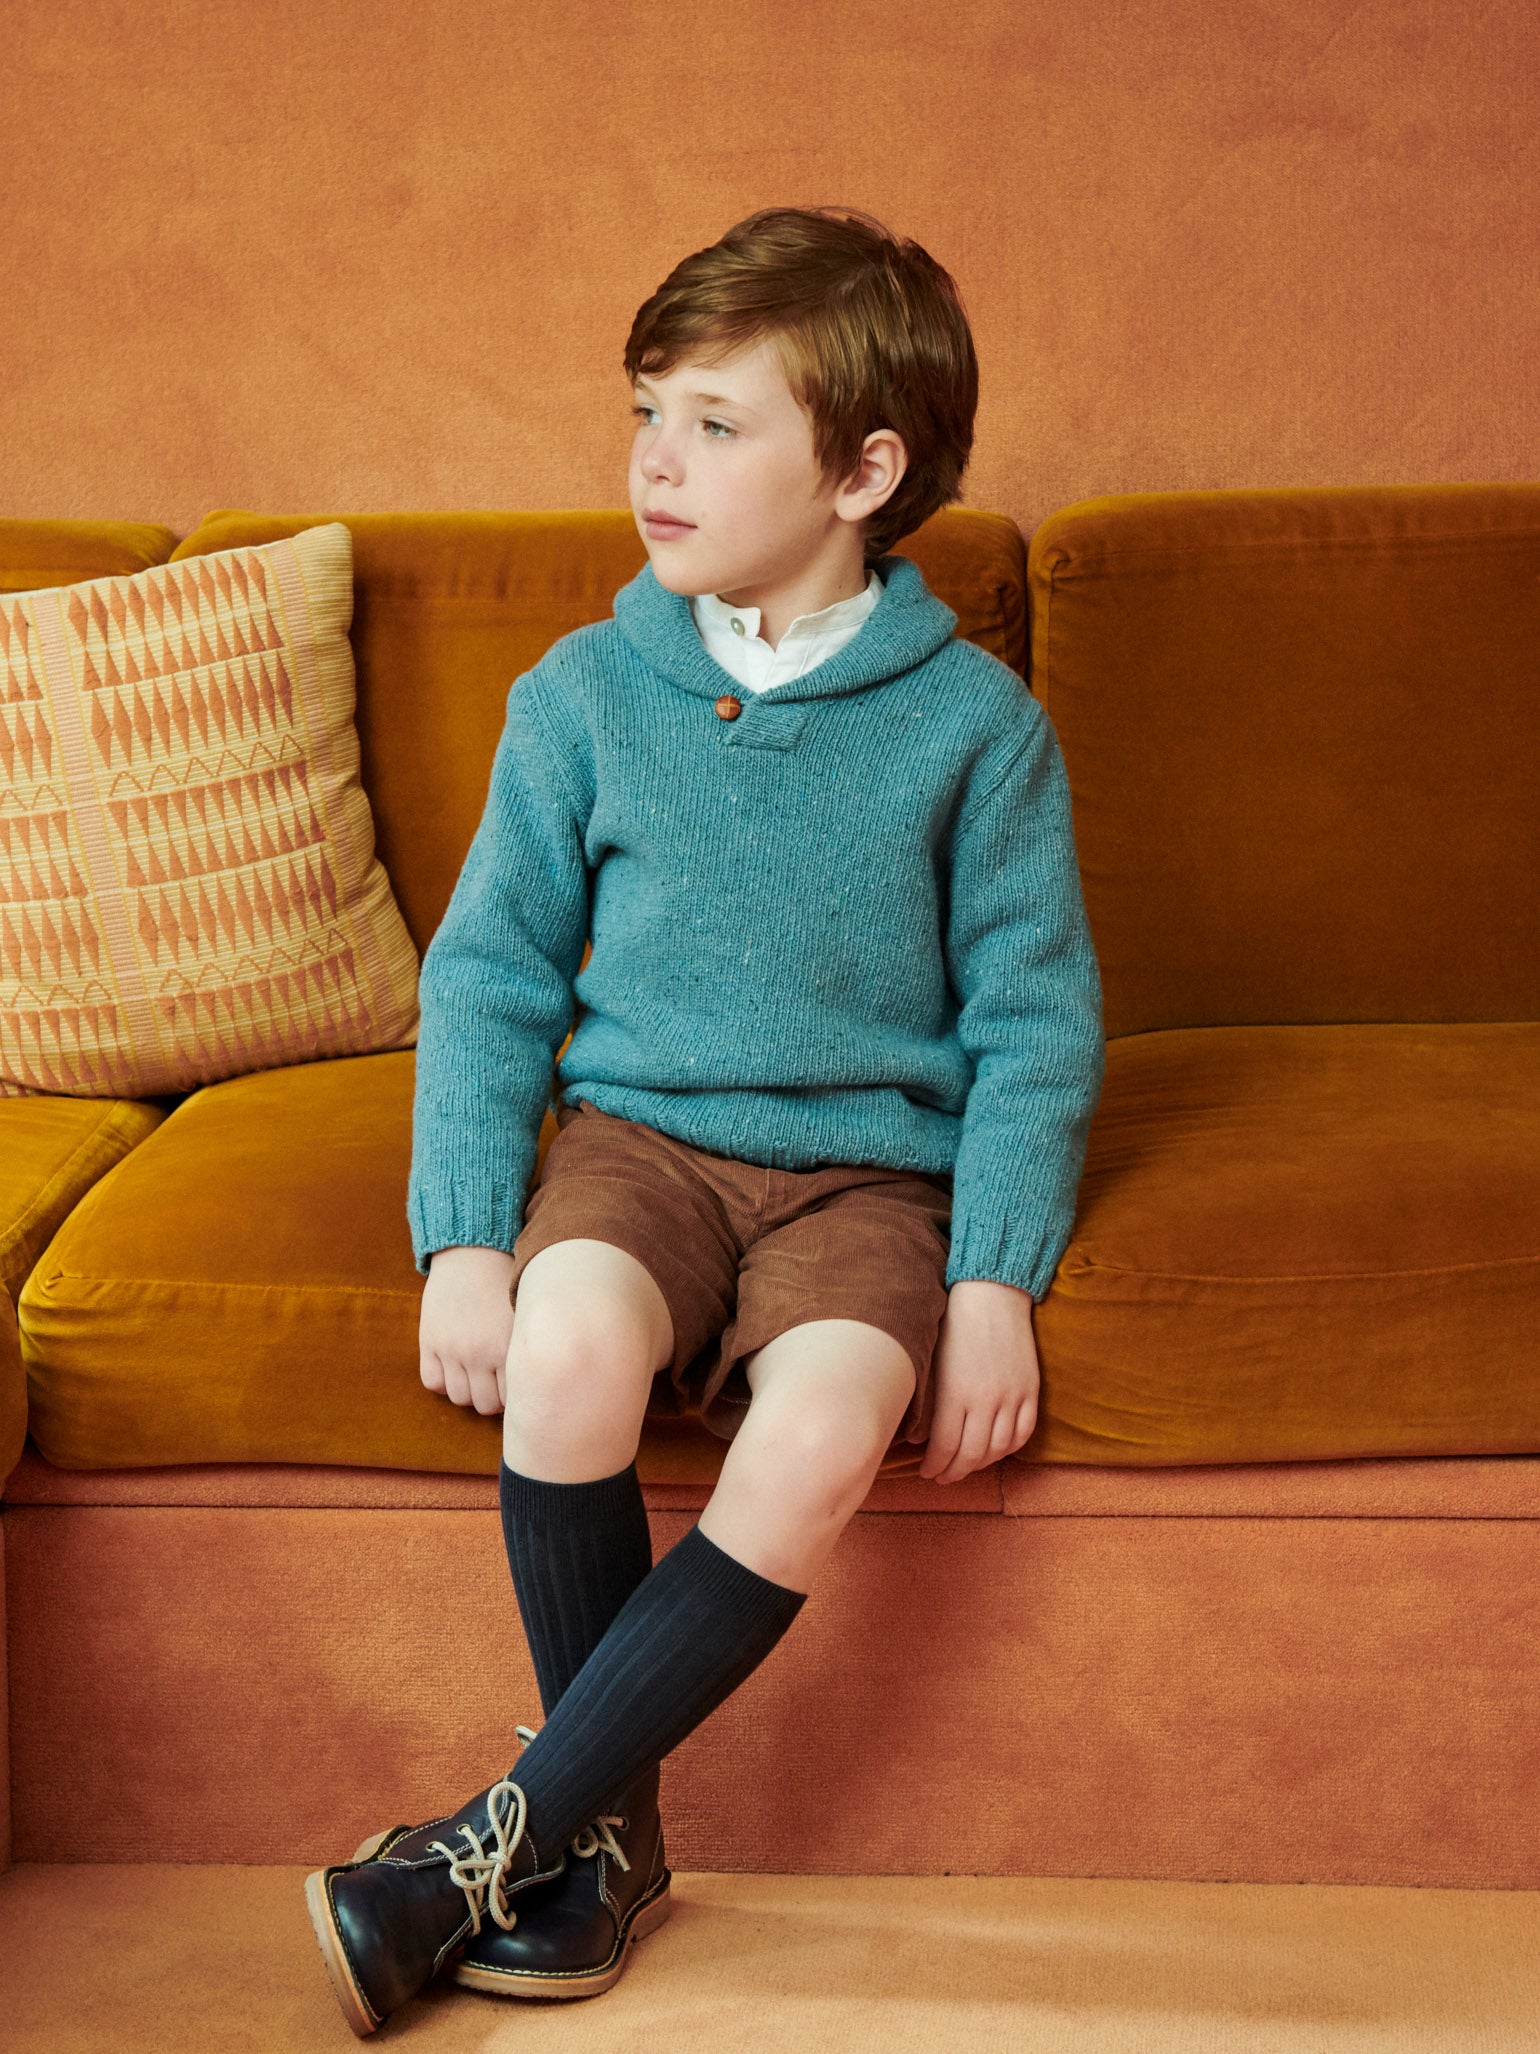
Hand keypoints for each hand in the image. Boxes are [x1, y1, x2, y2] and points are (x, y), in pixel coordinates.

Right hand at [419, 1245, 517, 1415]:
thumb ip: (527, 1349)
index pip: (512, 1398)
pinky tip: (453, 1367)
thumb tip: (535, 1383)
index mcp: (507, 1347)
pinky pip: (432, 1382)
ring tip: (476, 1374)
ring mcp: (451, 1349)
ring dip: (468, 1390)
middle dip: (492, 1397)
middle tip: (496, 1382)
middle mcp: (478, 1353)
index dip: (515, 1396)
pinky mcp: (429, 1341)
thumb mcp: (524, 1315)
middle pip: (484, 1404)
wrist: (472, 1252)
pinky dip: (442, 1381)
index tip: (516, 1386)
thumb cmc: (506, 1283)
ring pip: (458, 1397)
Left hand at [918, 1278, 1039, 1483]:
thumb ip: (929, 1403)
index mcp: (954, 1394)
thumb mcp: (932, 1362)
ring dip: (982, 1464)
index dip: (934, 1467)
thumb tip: (921, 1440)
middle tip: (943, 1477)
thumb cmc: (953, 1324)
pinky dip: (1011, 1448)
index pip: (944, 1448)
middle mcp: (985, 1400)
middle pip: (971, 1454)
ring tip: (967, 1466)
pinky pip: (1024, 1431)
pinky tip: (997, 1450)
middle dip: (954, 1472)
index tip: (926, 1472)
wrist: (991, 1293)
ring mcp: (1011, 1396)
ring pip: (999, 1448)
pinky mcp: (1030, 1389)